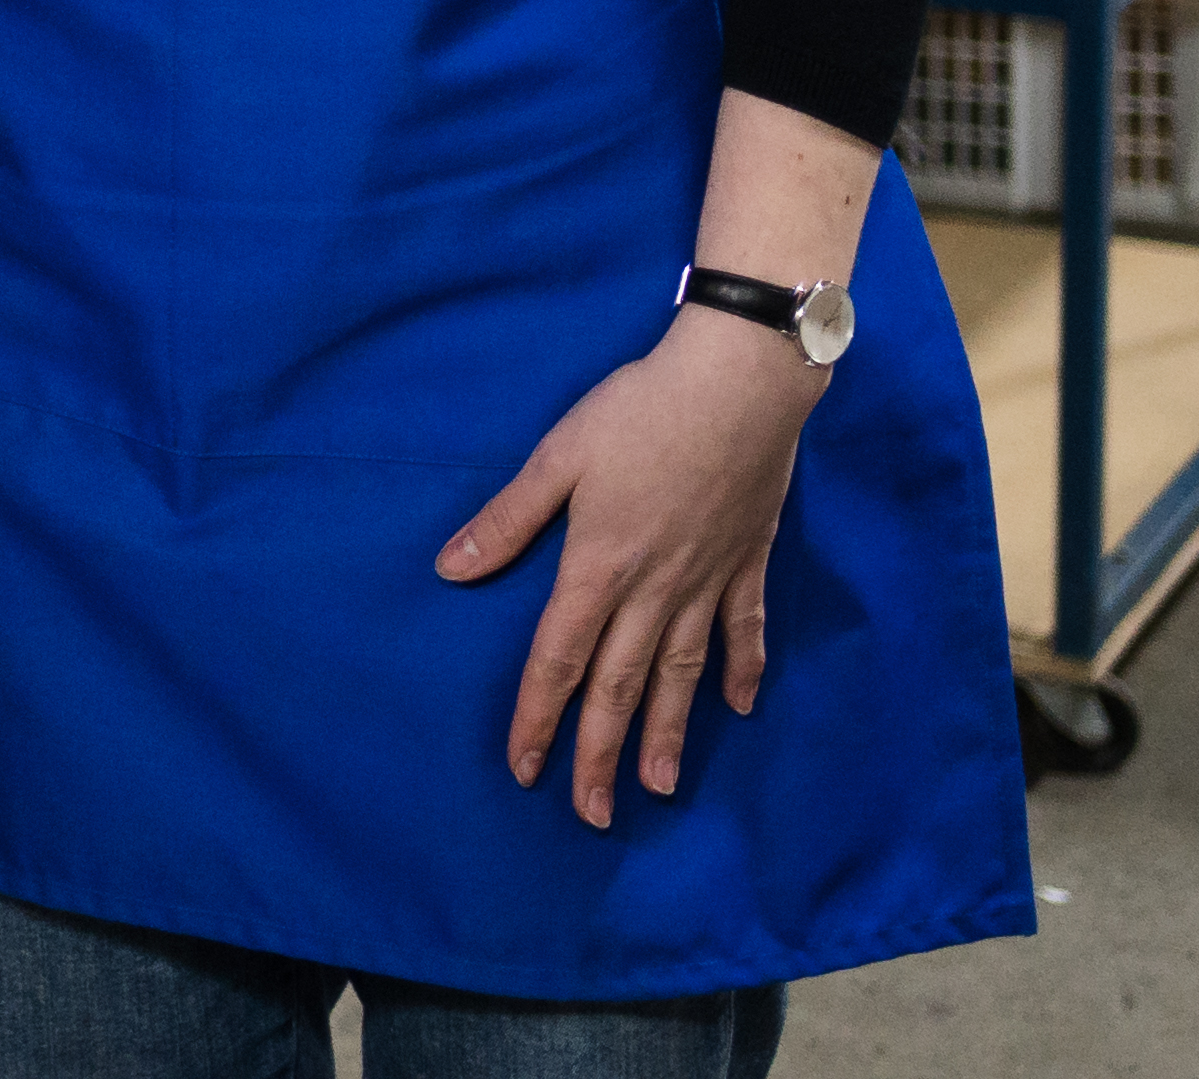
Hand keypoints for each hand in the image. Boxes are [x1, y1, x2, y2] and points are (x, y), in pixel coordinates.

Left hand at [438, 306, 820, 824]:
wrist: (738, 385)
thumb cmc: (638, 411)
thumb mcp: (558, 458)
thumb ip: (508, 520)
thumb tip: (450, 570)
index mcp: (599, 567)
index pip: (559, 660)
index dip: (538, 718)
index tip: (525, 770)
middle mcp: (655, 590)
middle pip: (622, 686)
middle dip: (601, 753)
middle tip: (592, 815)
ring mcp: (708, 581)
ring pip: (684, 674)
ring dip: (670, 733)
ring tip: (659, 786)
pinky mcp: (748, 562)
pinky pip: (744, 630)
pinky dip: (743, 670)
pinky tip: (740, 708)